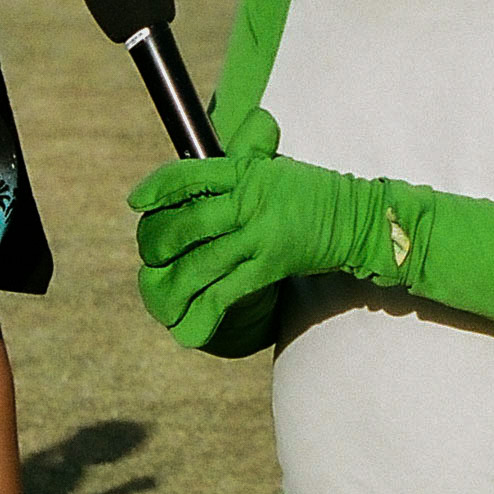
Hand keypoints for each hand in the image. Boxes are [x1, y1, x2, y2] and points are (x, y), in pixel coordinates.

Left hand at [129, 108, 397, 347]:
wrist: (358, 219)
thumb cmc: (312, 193)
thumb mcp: (272, 169)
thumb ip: (236, 171)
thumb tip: (194, 181)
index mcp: (245, 171)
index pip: (188, 175)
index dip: (156, 189)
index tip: (135, 202)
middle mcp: (248, 200)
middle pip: (185, 223)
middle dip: (156, 244)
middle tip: (149, 255)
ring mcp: (259, 234)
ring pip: (199, 263)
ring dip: (172, 284)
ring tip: (158, 295)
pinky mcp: (271, 266)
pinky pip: (226, 292)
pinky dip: (204, 312)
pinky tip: (190, 324)